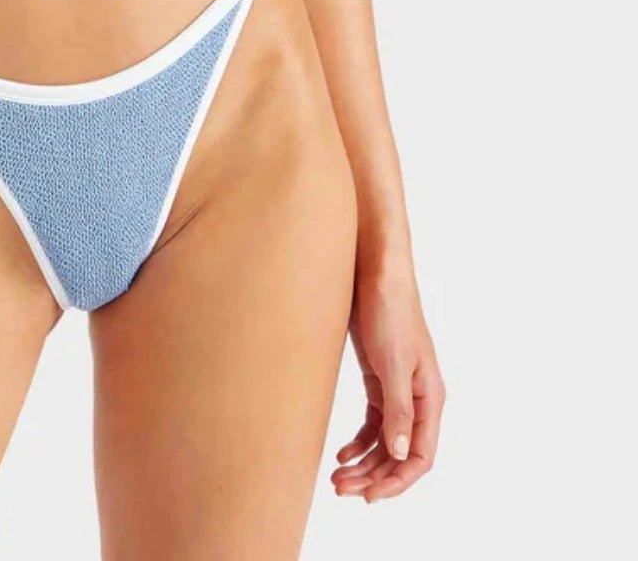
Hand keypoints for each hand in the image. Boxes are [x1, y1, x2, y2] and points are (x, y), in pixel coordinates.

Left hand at [332, 262, 445, 503]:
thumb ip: (398, 409)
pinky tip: (342, 452)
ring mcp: (398, 388)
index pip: (421, 456)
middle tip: (342, 489)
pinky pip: (373, 421)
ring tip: (337, 477)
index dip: (398, 481)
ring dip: (364, 462)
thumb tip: (400, 455)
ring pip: (385, 440)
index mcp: (430, 397)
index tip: (370, 496)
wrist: (374, 270)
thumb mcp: (393, 362)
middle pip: (400, 454)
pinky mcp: (379, 377)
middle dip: (374, 476)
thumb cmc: (390, 310)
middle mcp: (418, 398)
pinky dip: (359, 440)